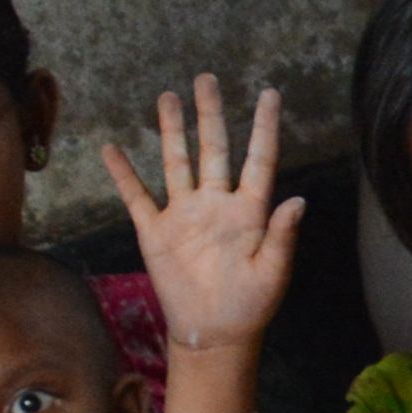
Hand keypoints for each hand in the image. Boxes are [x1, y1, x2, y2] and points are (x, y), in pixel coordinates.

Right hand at [97, 76, 304, 352]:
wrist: (214, 334)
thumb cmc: (251, 306)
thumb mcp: (273, 273)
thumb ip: (283, 235)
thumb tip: (299, 200)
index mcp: (249, 211)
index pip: (258, 160)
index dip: (264, 127)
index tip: (269, 93)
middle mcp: (216, 204)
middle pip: (213, 149)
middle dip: (209, 115)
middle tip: (206, 78)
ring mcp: (185, 215)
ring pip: (177, 162)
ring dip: (172, 131)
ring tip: (167, 97)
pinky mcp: (157, 232)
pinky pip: (136, 197)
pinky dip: (123, 174)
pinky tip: (112, 149)